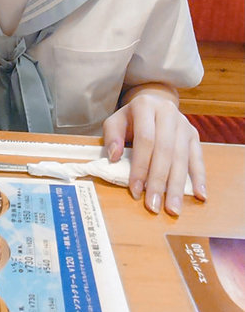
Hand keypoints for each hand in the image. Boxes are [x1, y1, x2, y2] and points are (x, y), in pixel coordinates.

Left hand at [103, 85, 206, 215]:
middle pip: (165, 150)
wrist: (154, 103)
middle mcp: (168, 112)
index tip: (135, 190)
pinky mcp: (194, 135)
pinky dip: (200, 178)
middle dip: (159, 181)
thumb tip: (114, 157)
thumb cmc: (131, 118)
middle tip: (154, 206)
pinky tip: (199, 195)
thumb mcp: (115, 120)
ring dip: (177, 186)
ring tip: (173, 208)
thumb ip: (112, 136)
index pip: (145, 139)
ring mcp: (184, 124)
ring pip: (182, 157)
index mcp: (146, 105)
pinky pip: (198, 158)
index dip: (141, 166)